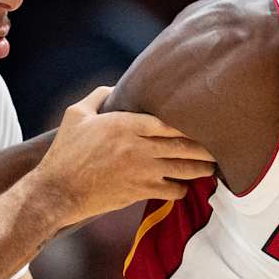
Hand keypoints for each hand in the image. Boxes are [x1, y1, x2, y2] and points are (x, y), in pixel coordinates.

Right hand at [35, 87, 215, 224]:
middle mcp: (137, 147)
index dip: (190, 124)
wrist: (57, 191)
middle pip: (183, 145)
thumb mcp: (76, 115)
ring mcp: (141, 171)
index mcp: (124, 124)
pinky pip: (172, 190)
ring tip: (212, 167)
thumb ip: (99, 97)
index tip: (205, 121)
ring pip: (183, 169)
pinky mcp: (140, 191)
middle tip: (220, 145)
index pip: (168, 122)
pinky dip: (182, 189)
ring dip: (201, 169)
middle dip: (205, 147)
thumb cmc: (65, 153)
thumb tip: (118, 87)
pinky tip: (185, 186)